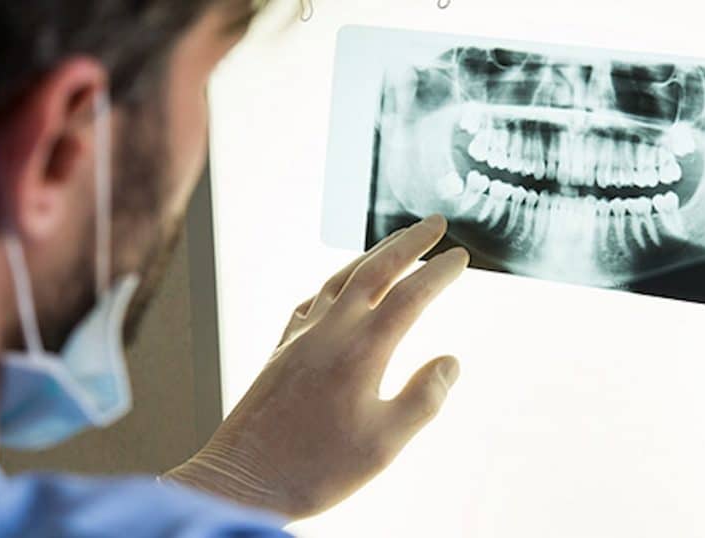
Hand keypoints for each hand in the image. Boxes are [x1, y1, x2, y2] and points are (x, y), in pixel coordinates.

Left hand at [165, 215, 468, 518]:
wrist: (243, 481)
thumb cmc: (317, 469)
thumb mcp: (385, 444)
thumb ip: (424, 398)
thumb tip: (450, 361)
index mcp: (361, 351)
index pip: (410, 296)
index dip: (439, 273)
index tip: (460, 257)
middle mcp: (329, 332)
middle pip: (374, 270)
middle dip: (408, 243)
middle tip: (435, 222)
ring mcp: (300, 337)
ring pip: (340, 279)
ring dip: (372, 255)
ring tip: (396, 243)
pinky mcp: (280, 350)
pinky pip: (311, 301)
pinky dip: (334, 283)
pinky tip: (339, 289)